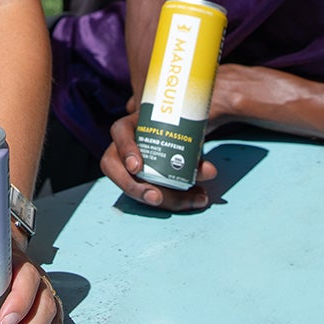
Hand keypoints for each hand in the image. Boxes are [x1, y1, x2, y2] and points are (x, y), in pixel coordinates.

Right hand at [98, 111, 216, 211]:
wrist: (180, 125)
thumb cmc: (178, 122)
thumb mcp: (187, 125)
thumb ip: (198, 144)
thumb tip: (210, 171)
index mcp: (133, 124)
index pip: (120, 131)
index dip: (126, 150)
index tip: (136, 167)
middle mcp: (125, 147)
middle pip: (114, 168)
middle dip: (133, 187)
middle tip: (155, 198)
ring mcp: (130, 165)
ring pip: (133, 186)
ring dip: (161, 199)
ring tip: (189, 201)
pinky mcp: (143, 180)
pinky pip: (150, 193)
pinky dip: (175, 200)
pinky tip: (195, 199)